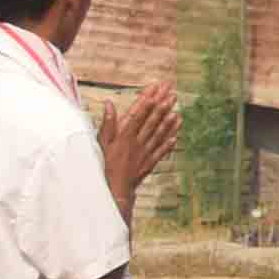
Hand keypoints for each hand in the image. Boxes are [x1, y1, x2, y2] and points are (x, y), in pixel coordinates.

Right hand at [101, 82, 181, 196]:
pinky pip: (162, 150)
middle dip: (162, 105)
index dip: (147, 100)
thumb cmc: (105, 165)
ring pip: (159, 133)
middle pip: (151, 120)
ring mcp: (145, 152)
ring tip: (176, 109)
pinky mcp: (150, 162)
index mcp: (125, 135)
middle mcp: (137, 142)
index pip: (138, 114)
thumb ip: (107, 123)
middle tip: (171, 92)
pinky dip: (169, 142)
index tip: (154, 89)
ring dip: (168, 121)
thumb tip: (109, 104)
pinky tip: (177, 134)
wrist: (114, 189)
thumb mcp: (101, 143)